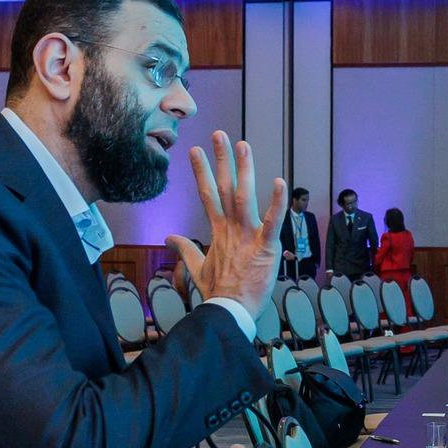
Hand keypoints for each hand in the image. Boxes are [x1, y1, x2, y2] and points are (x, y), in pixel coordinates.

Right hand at [167, 132, 286, 322]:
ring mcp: (247, 235)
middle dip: (221, 160)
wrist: (229, 312)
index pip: (208, 195)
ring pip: (244, 196)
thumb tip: (168, 237)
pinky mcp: (264, 246)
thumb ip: (185, 248)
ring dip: (244, 170)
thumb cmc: (218, 292)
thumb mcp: (198, 268)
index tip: (196, 151)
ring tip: (242, 145)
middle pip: (224, 187)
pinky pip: (272, 221)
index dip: (201, 172)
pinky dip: (276, 203)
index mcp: (218, 231)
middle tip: (220, 135)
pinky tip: (279, 182)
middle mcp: (231, 228)